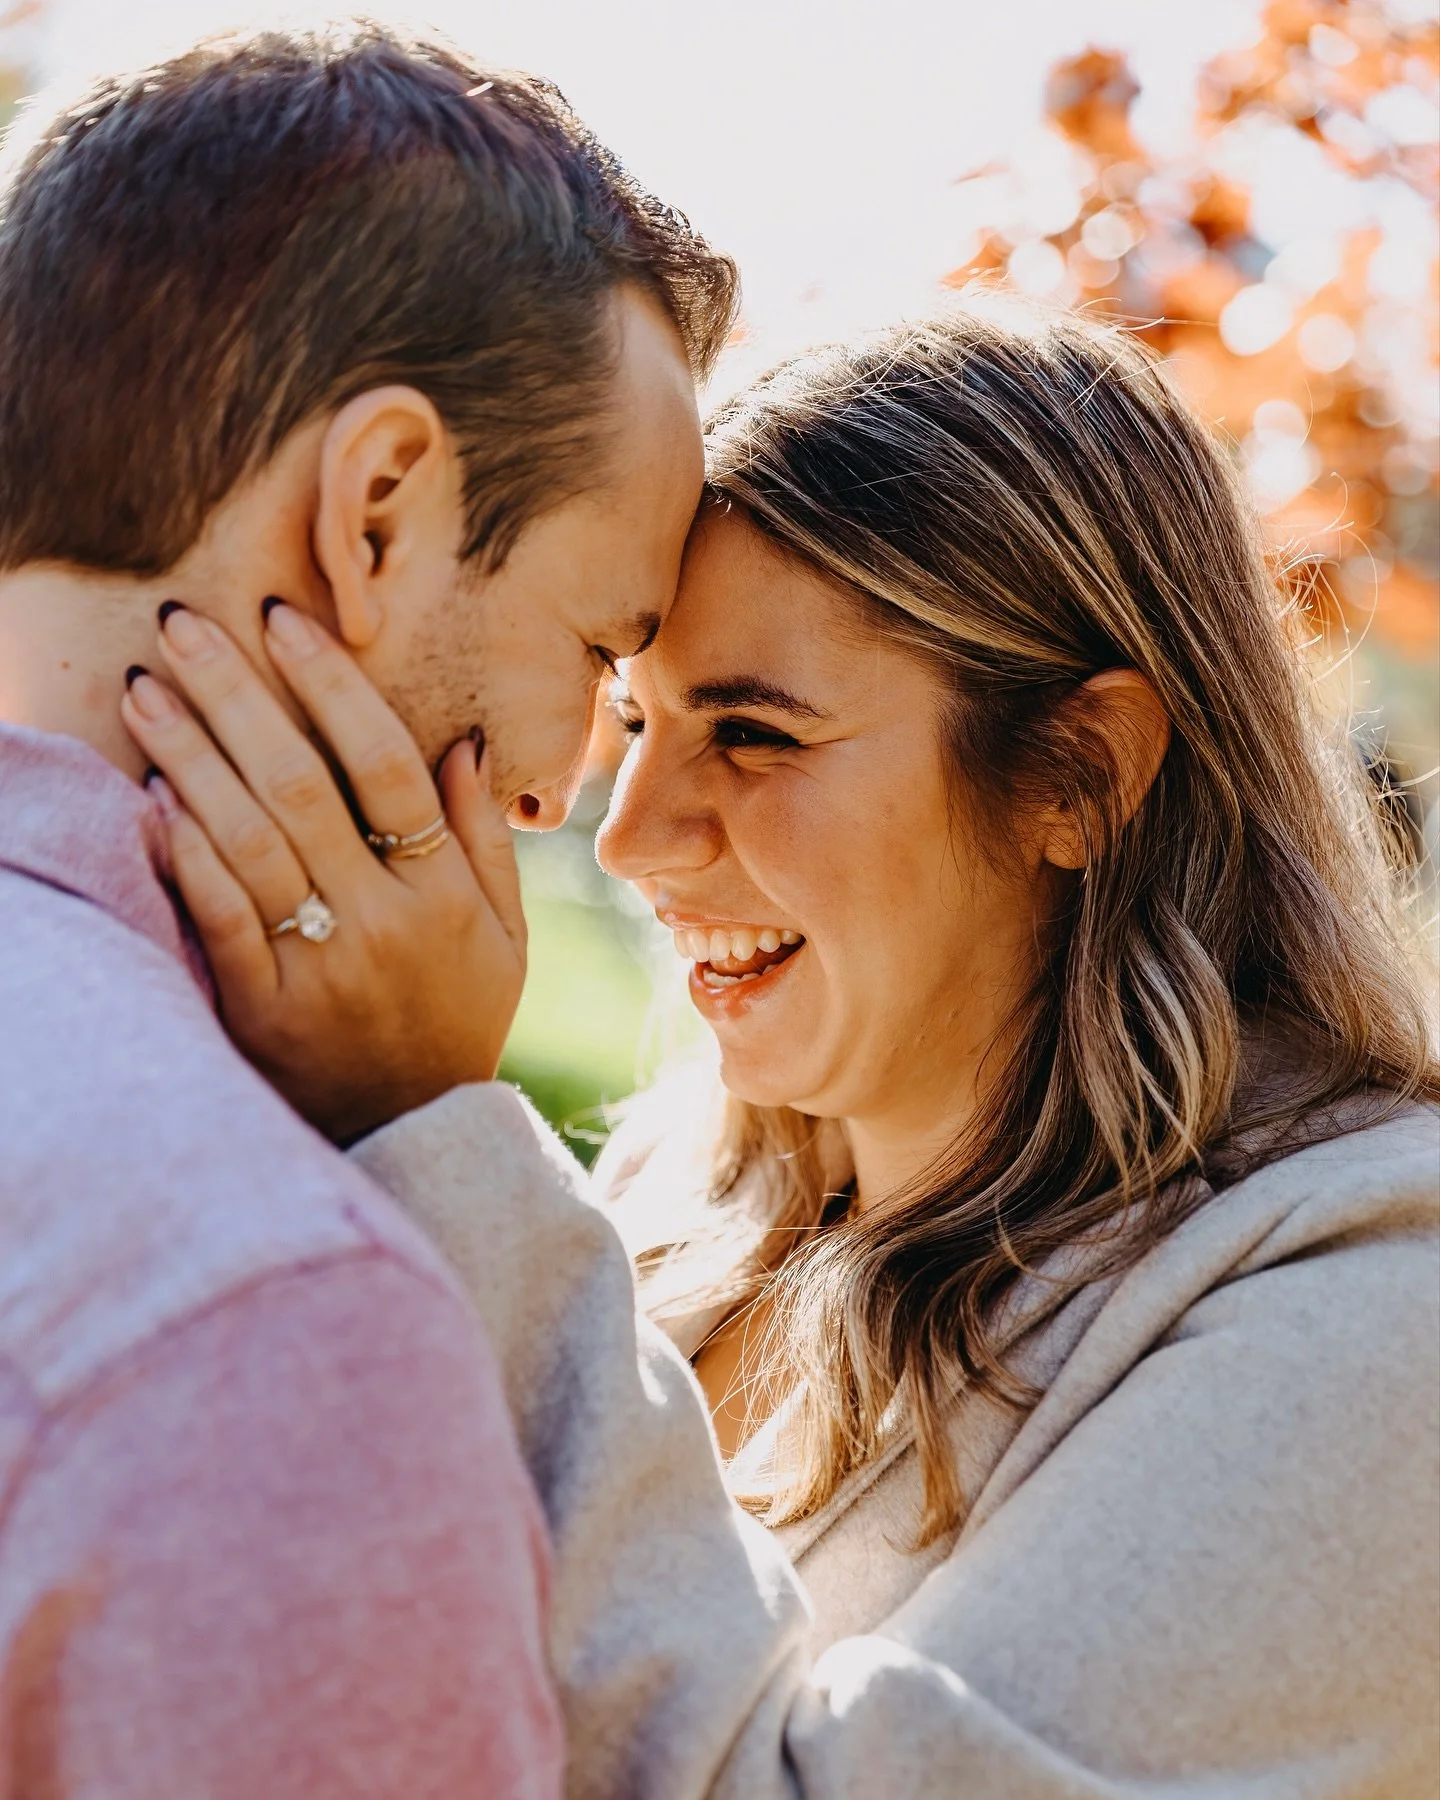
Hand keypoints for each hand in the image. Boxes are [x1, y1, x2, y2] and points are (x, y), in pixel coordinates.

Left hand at [121, 600, 525, 1140]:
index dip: (335, 688)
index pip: (389, 769)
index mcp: (446, 897)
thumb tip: (464, 741)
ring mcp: (322, 970)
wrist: (413, 1139)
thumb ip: (486, 840)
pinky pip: (219, 917)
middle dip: (237, 695)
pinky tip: (152, 793)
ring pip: (249, 842)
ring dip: (192, 757)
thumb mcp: (506, 938)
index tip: (286, 619)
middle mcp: (384, 925)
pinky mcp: (262, 1012)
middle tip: (184, 623)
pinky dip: (184, 852)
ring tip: (146, 689)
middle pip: (303, 788)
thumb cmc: (457, 1022)